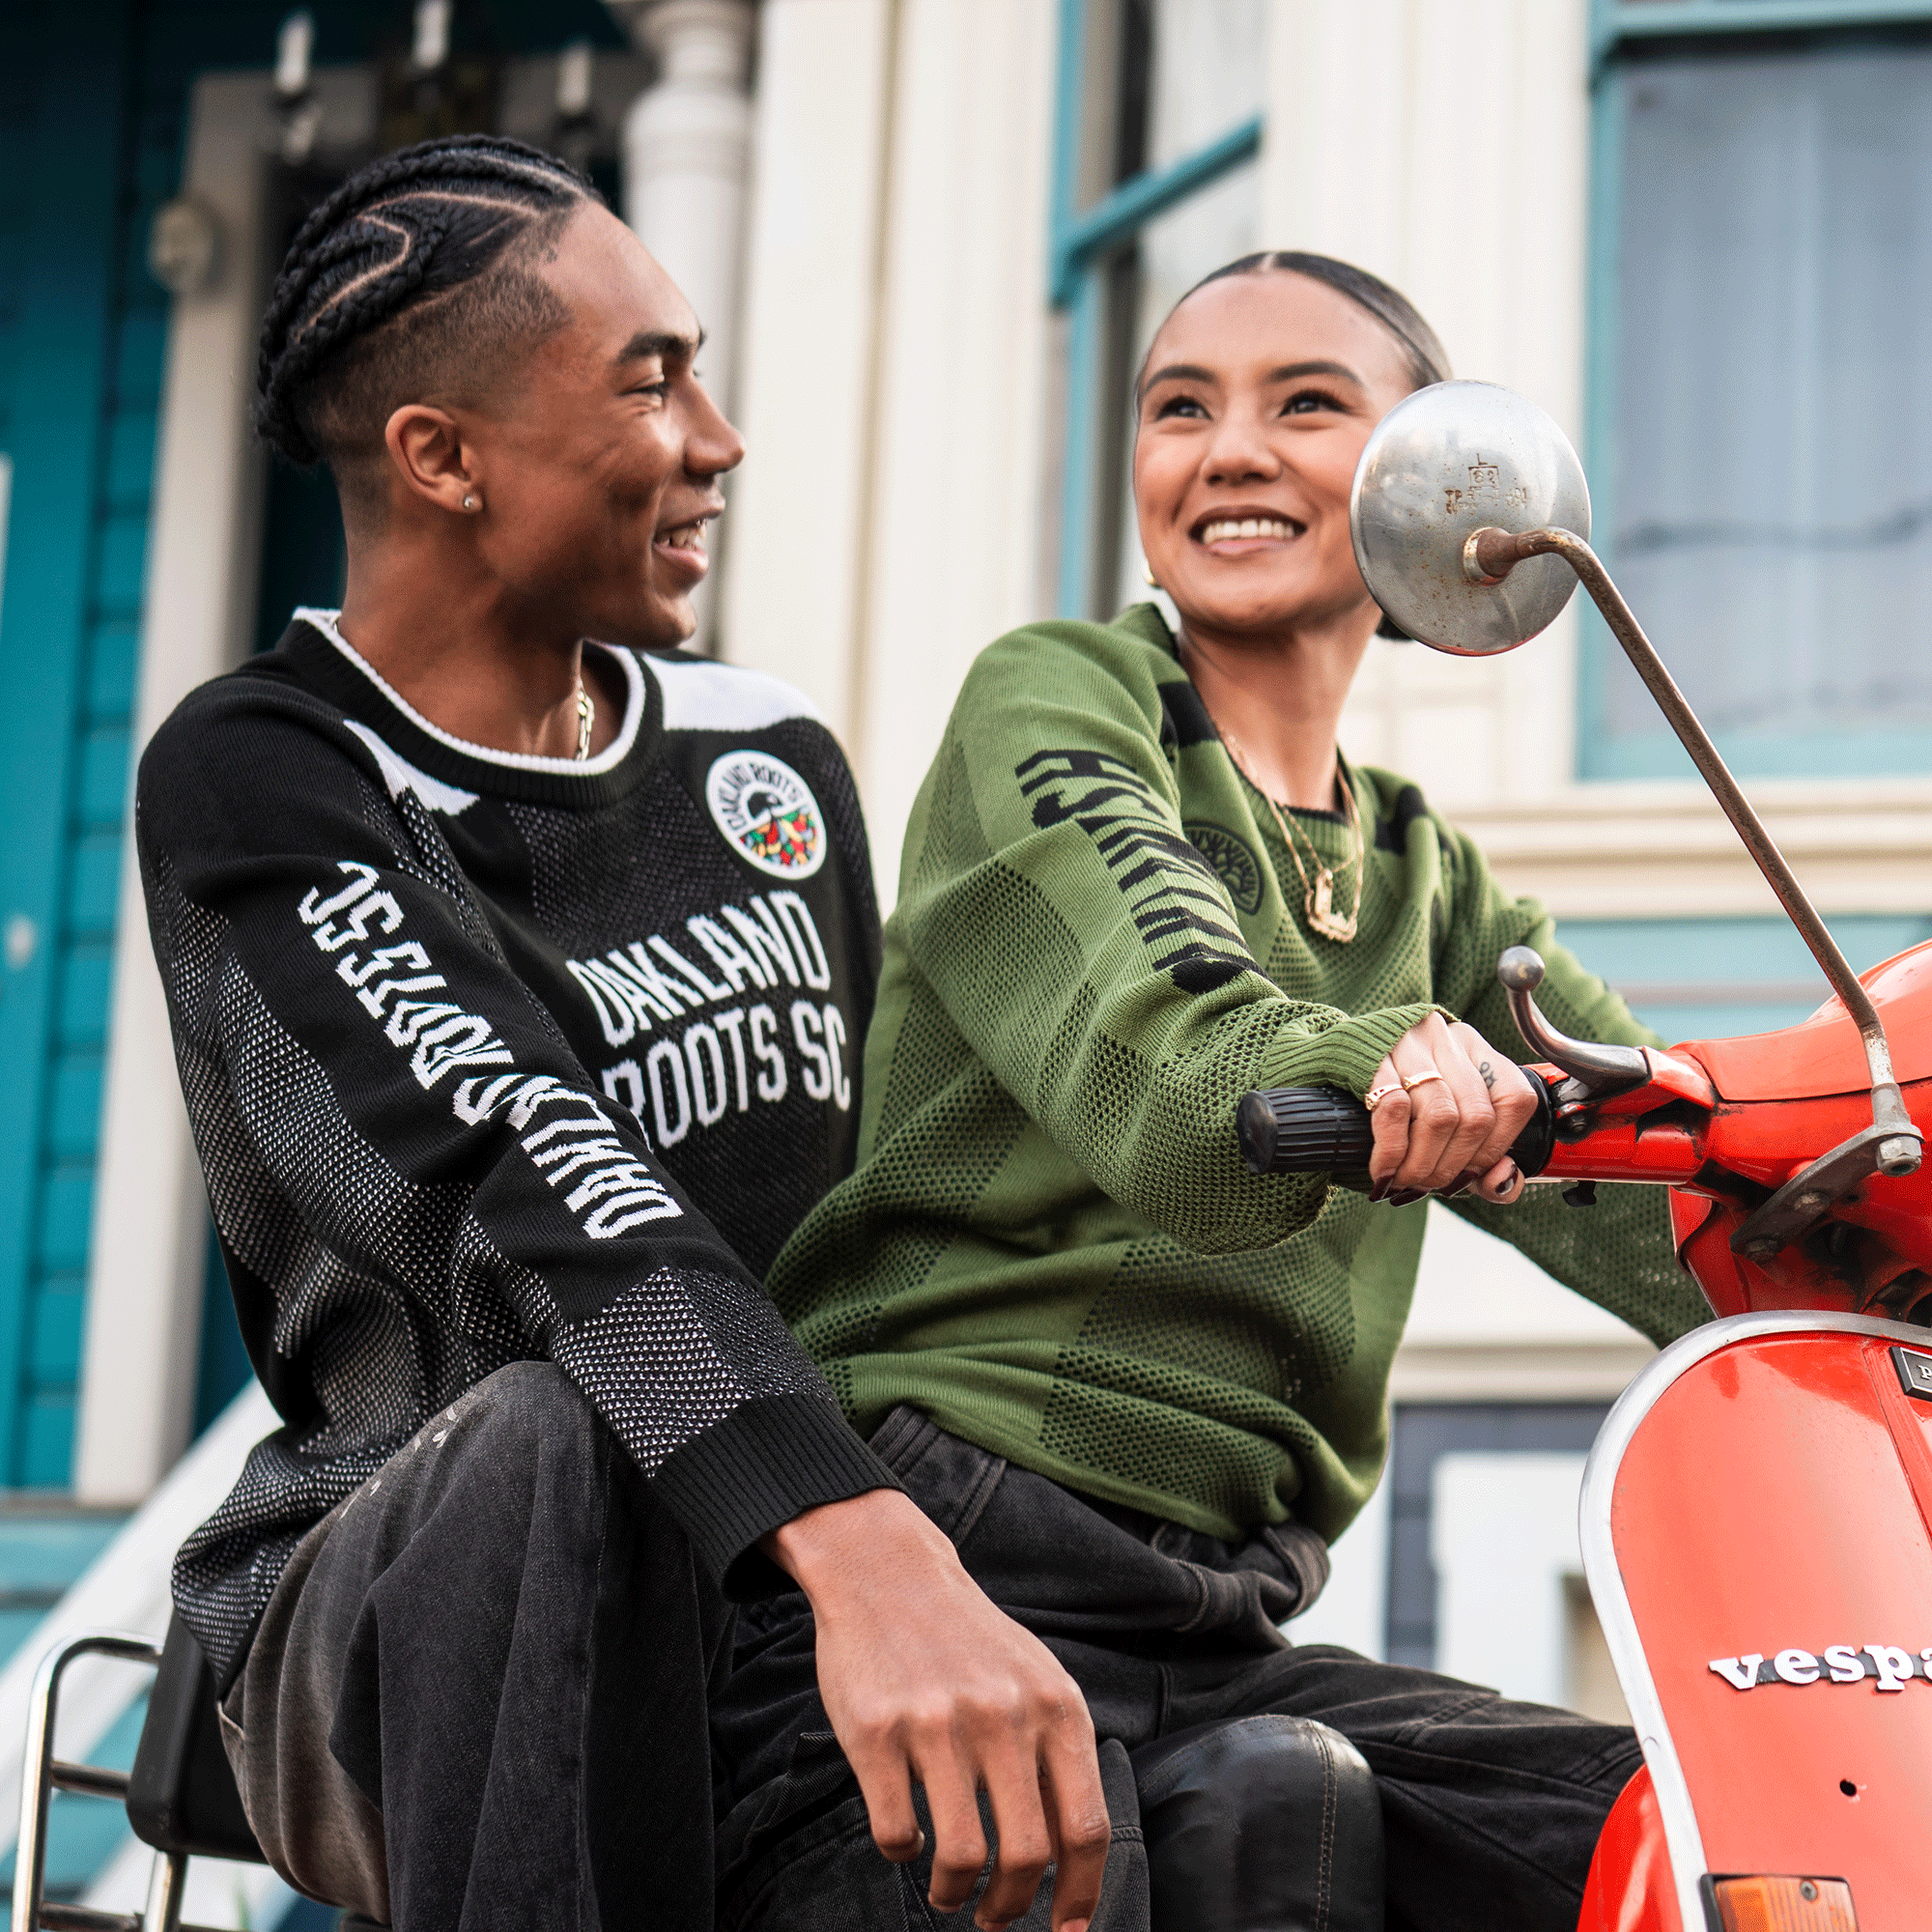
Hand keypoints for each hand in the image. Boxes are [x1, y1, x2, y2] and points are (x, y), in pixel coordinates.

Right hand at [764, 1489, 1108, 1930]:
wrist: (887, 1572)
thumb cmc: (966, 1640)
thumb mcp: (1035, 1679)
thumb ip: (1060, 1754)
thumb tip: (1077, 1858)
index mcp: (1054, 1706)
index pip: (1085, 1827)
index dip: (1080, 1895)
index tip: (1066, 1930)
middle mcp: (1002, 1716)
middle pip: (1028, 1854)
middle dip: (1012, 1908)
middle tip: (996, 1919)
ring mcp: (937, 1725)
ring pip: (962, 1857)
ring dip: (956, 1895)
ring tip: (948, 1892)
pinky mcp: (876, 1734)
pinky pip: (896, 1833)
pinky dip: (903, 1853)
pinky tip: (905, 1835)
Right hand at [1364, 1012, 1536, 1204]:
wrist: (1334, 1063)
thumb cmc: (1397, 1099)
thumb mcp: (1446, 1124)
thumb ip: (1483, 1163)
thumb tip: (1503, 1180)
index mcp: (1477, 1051)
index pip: (1515, 1100)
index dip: (1497, 1148)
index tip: (1468, 1174)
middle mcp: (1448, 1039)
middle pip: (1475, 1116)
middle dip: (1452, 1166)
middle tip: (1428, 1185)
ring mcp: (1410, 1043)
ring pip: (1440, 1115)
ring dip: (1423, 1164)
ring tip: (1405, 1181)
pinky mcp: (1372, 1055)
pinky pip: (1394, 1109)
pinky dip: (1392, 1151)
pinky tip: (1383, 1170)